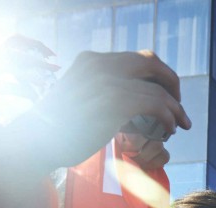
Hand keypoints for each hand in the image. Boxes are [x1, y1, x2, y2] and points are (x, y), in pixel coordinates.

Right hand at [29, 51, 190, 168]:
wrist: (36, 141)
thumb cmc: (58, 128)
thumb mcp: (80, 97)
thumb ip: (103, 91)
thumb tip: (130, 101)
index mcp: (92, 60)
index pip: (138, 59)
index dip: (159, 76)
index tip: (168, 97)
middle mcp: (100, 65)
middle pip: (152, 63)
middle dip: (173, 84)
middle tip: (179, 108)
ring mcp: (107, 82)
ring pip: (158, 90)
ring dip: (175, 109)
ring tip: (178, 125)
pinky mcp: (113, 103)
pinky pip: (155, 105)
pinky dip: (169, 117)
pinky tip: (169, 130)